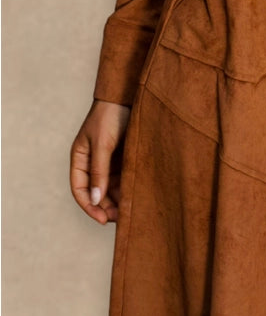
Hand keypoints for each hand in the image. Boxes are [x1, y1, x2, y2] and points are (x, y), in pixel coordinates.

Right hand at [69, 99, 130, 224]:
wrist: (128, 96)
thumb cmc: (110, 116)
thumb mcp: (103, 144)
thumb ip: (99, 171)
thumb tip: (96, 199)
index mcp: (79, 159)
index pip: (79, 189)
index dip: (89, 206)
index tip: (102, 219)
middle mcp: (92, 163)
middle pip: (96, 192)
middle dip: (106, 207)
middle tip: (120, 218)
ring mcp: (108, 161)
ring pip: (111, 188)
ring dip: (118, 200)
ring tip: (130, 210)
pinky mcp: (123, 158)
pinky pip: (123, 178)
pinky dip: (127, 188)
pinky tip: (135, 196)